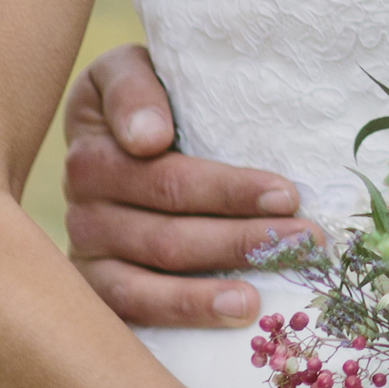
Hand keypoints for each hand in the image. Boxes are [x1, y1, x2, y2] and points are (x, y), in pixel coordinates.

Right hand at [62, 42, 304, 327]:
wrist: (119, 130)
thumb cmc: (148, 98)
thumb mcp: (133, 70)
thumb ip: (135, 89)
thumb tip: (148, 138)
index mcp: (94, 144)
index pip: (162, 174)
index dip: (225, 189)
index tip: (284, 195)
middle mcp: (82, 199)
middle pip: (166, 232)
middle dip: (242, 238)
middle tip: (306, 240)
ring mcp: (86, 246)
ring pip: (150, 275)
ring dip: (211, 288)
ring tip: (263, 296)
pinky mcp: (95, 286)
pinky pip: (131, 310)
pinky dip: (181, 314)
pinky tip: (231, 317)